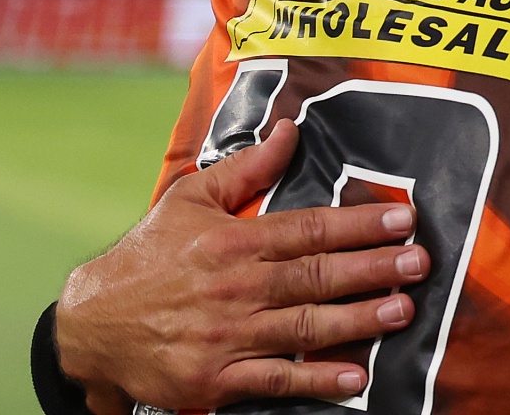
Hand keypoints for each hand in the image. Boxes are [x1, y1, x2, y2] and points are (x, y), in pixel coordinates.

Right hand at [54, 119, 429, 413]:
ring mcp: (227, 336)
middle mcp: (235, 287)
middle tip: (419, 262)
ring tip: (402, 311)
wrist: (90, 325)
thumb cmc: (148, 256)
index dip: (359, 224)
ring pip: (305, 327)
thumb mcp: (190, 199)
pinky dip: (317, 381)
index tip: (403, 218)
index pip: (308, 229)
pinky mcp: (217, 379)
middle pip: (316, 276)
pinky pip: (276, 380)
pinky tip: (356, 378)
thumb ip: (247, 167)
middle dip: (373, 269)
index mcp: (233, 241)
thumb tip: (291, 128)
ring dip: (358, 321)